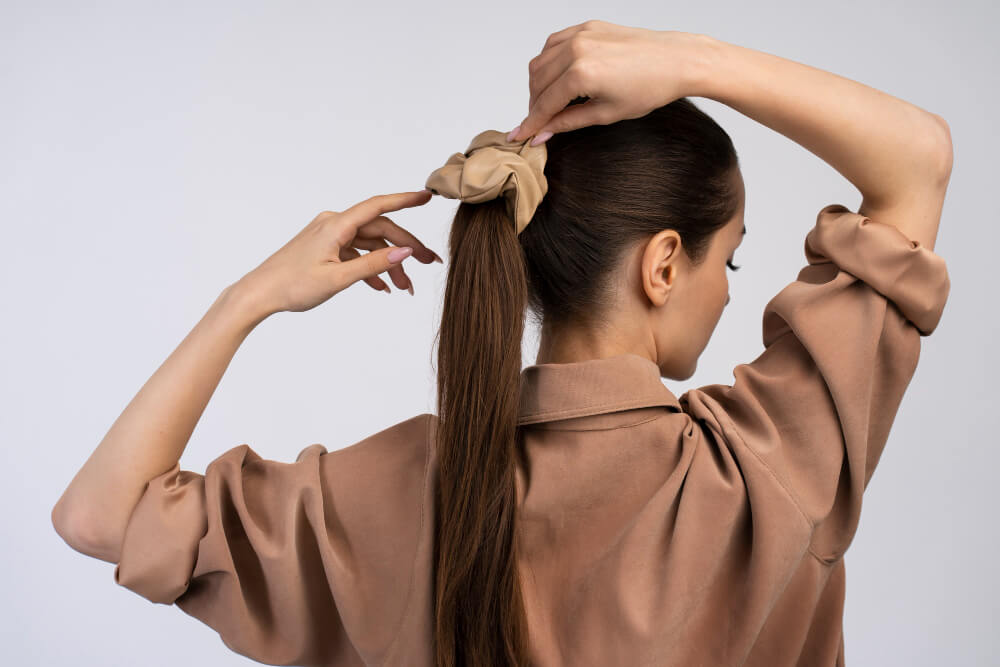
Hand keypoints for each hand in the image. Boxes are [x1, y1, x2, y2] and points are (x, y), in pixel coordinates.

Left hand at [238, 189, 441, 314]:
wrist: (259, 293)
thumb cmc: (292, 285)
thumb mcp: (338, 278)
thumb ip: (374, 264)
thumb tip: (404, 252)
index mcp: (336, 225)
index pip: (379, 206)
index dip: (405, 200)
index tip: (427, 197)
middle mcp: (334, 224)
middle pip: (380, 230)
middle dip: (406, 247)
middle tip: (428, 263)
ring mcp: (329, 237)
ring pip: (370, 245)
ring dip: (389, 263)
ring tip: (405, 287)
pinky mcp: (325, 249)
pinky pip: (356, 254)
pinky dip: (371, 268)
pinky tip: (383, 287)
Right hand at [508, 20, 701, 143]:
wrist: (677, 60)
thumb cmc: (650, 87)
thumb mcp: (606, 114)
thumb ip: (568, 122)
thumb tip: (543, 133)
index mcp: (581, 73)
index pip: (545, 104)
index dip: (531, 123)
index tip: (520, 136)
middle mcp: (577, 49)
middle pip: (537, 82)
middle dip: (533, 105)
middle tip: (538, 123)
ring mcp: (581, 34)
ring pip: (541, 62)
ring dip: (538, 84)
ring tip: (548, 103)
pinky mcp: (587, 26)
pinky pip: (554, 44)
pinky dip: (549, 61)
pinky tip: (556, 77)